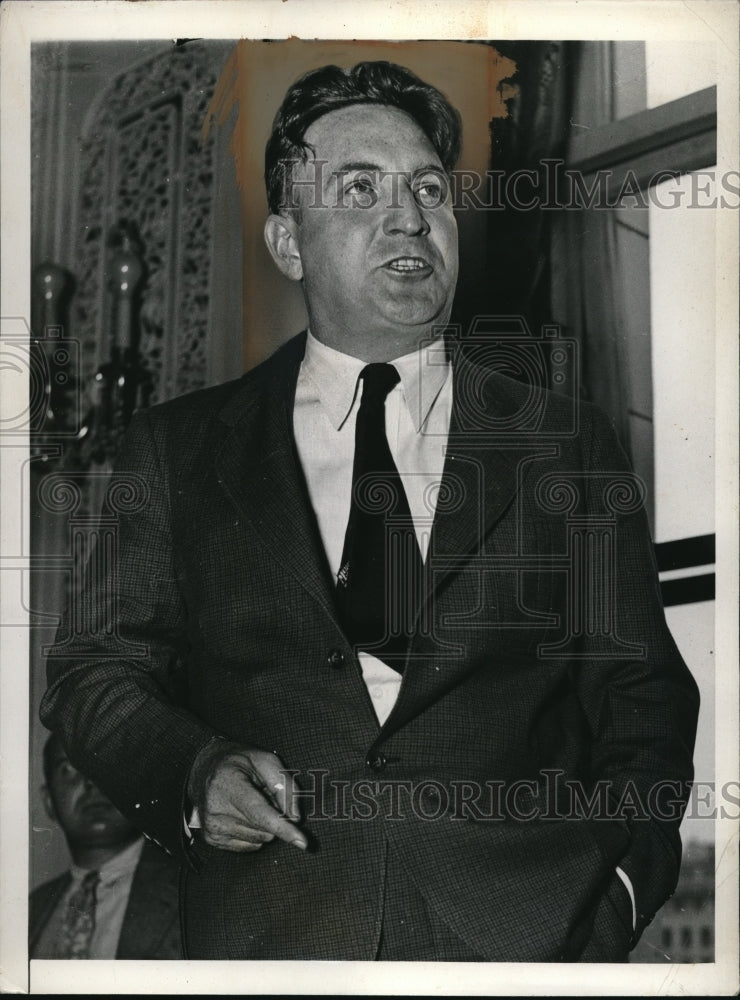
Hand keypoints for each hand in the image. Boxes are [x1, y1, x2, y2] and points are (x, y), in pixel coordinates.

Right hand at [188, 740, 307, 852]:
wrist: (206, 769)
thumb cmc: (240, 762)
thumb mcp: (266, 760)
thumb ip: (285, 785)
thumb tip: (295, 818)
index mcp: (228, 784)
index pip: (260, 813)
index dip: (282, 828)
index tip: (302, 843)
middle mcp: (216, 808)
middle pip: (265, 827)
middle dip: (274, 814)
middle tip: (262, 794)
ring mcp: (212, 826)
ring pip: (260, 839)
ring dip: (264, 824)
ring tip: (251, 802)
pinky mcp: (212, 839)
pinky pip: (250, 845)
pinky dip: (255, 832)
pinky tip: (243, 814)